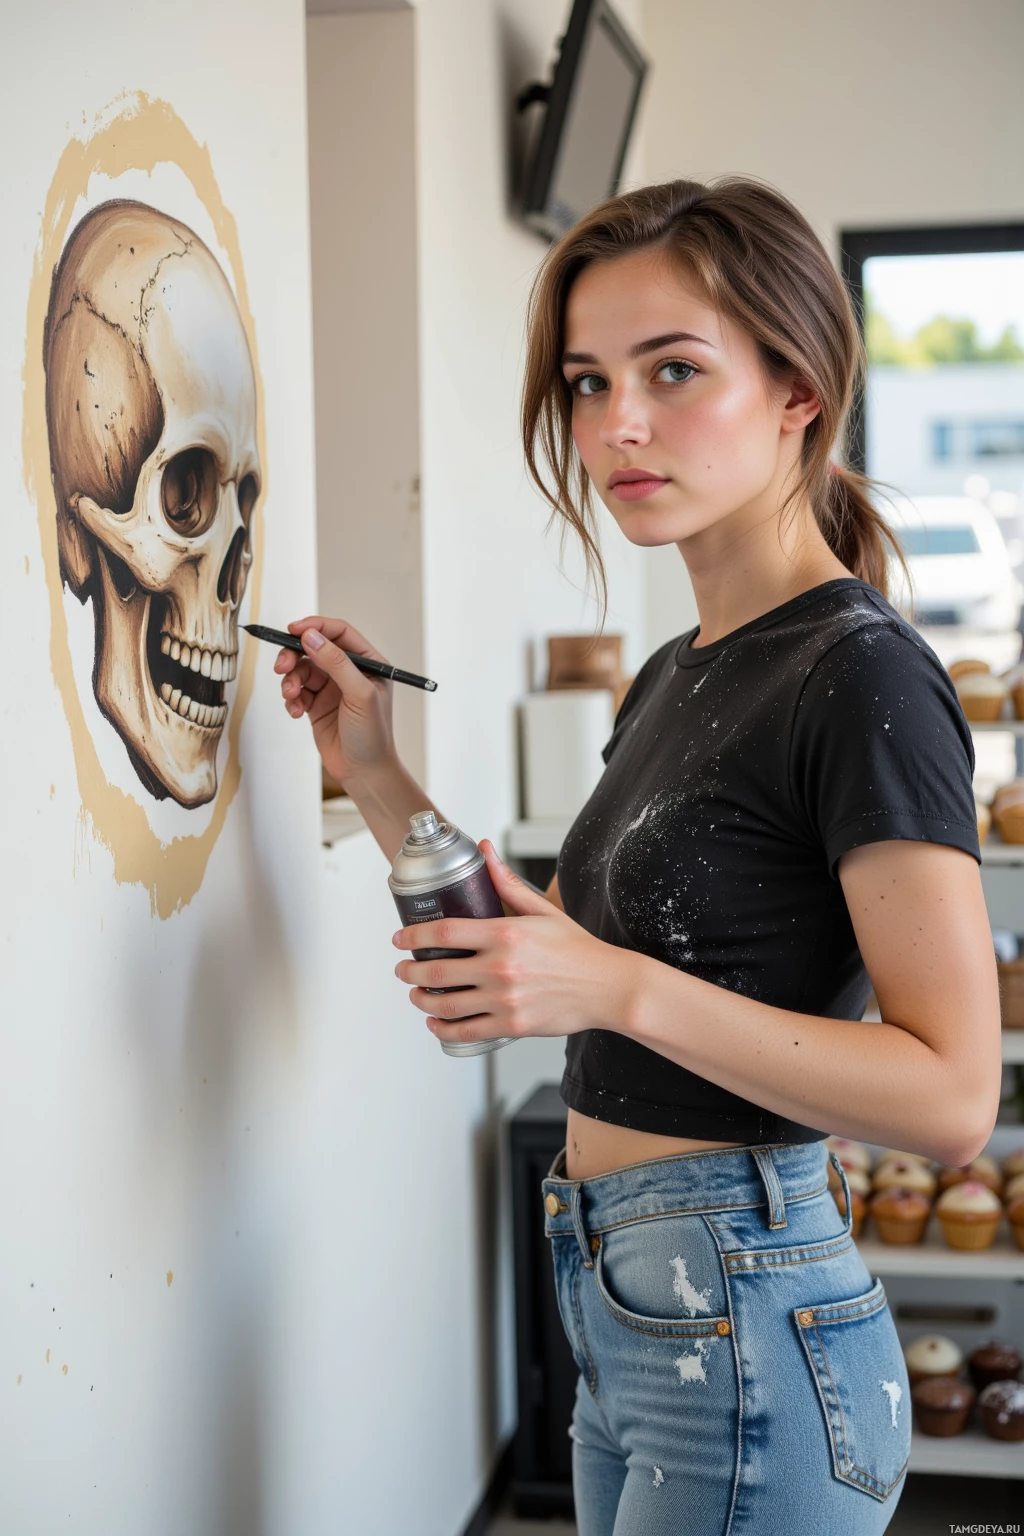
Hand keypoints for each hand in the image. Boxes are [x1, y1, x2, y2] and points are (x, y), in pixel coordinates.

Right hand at [276, 615, 396, 786]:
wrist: (364, 772)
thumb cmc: (372, 735)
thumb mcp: (359, 694)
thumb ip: (336, 663)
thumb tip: (311, 636)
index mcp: (368, 662)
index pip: (339, 633)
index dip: (315, 627)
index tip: (293, 630)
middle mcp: (349, 672)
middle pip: (313, 648)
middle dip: (294, 655)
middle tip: (281, 667)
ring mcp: (331, 688)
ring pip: (301, 670)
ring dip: (291, 681)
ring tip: (292, 697)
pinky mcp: (316, 704)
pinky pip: (296, 691)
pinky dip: (291, 699)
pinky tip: (296, 713)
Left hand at [392, 841, 636, 1046]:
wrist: (607, 987)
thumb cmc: (577, 949)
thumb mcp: (542, 910)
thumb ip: (507, 882)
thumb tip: (484, 849)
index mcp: (505, 934)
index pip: (444, 932)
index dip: (413, 935)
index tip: (400, 938)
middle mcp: (500, 968)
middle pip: (436, 971)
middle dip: (409, 971)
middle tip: (402, 968)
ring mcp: (504, 999)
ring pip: (445, 1004)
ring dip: (421, 1000)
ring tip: (415, 994)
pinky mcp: (511, 1025)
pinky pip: (465, 1031)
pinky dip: (443, 1028)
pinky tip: (435, 1022)